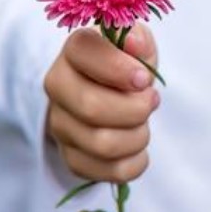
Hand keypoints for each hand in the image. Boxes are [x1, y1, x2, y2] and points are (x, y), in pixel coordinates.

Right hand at [44, 24, 159, 183]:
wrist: (108, 92)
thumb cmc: (126, 64)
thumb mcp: (137, 45)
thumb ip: (138, 39)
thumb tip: (135, 43)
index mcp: (75, 51)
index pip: (84, 53)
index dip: (119, 69)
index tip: (144, 79)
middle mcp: (58, 86)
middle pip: (92, 108)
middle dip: (135, 109)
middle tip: (152, 101)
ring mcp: (61, 124)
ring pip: (101, 144)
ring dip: (138, 136)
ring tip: (144, 124)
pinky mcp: (72, 157)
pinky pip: (107, 172)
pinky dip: (135, 163)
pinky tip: (138, 148)